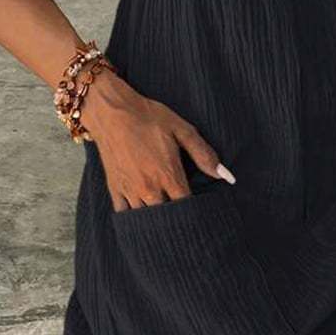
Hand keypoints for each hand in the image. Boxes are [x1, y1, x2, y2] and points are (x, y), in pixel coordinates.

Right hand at [78, 67, 235, 211]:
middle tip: (186, 222)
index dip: (196, 213)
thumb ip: (203, 154)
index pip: (187, 207)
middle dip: (177, 220)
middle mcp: (149, 188)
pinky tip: (143, 218)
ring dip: (156, 222)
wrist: (111, 111)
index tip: (202, 214)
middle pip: (167, 218)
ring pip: (146, 219)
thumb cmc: (148, 117)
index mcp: (168, 175)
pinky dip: (134, 219)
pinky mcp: (114, 188)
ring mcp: (130, 190)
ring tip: (166, 223)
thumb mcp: (181, 129)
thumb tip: (224, 175)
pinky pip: (125, 214)